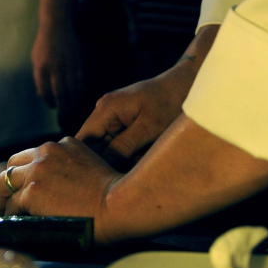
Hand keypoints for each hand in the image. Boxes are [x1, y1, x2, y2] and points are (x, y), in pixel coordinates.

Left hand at [0, 137, 120, 242]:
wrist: (116, 204)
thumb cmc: (111, 193)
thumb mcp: (90, 164)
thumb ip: (70, 165)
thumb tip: (57, 184)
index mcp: (63, 144)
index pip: (34, 155)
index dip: (27, 172)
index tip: (26, 186)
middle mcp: (47, 152)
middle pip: (14, 163)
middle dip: (10, 181)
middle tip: (9, 198)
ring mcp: (38, 171)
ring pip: (6, 181)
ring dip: (4, 197)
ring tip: (6, 211)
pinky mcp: (33, 192)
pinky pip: (12, 203)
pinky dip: (10, 213)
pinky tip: (13, 221)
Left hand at [31, 19, 83, 114]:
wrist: (57, 24)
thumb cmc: (44, 43)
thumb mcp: (35, 59)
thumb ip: (38, 77)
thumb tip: (43, 96)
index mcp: (41, 67)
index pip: (45, 91)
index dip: (49, 101)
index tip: (52, 105)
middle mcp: (55, 68)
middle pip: (60, 94)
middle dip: (63, 108)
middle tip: (65, 117)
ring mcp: (68, 65)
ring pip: (72, 90)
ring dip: (73, 103)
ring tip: (73, 110)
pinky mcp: (78, 63)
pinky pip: (80, 82)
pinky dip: (80, 92)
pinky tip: (79, 97)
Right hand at [76, 61, 197, 165]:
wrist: (185, 85)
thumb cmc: (169, 103)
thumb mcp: (148, 128)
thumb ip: (123, 147)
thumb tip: (102, 168)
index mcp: (106, 109)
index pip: (83, 140)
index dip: (86, 163)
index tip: (98, 182)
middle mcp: (105, 111)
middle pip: (94, 146)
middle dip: (108, 163)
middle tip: (126, 175)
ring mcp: (114, 116)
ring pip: (107, 147)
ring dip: (121, 159)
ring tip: (140, 163)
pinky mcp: (124, 121)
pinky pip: (118, 142)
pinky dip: (129, 153)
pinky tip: (143, 156)